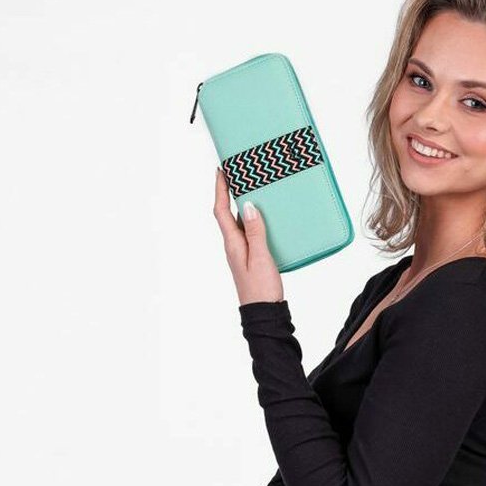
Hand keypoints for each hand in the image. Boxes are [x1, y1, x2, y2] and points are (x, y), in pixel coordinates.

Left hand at [213, 170, 283, 305]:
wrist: (264, 314)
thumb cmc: (261, 290)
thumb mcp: (260, 257)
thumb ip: (255, 231)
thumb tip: (247, 205)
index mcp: (233, 244)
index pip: (221, 211)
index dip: (220, 190)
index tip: (221, 171)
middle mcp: (234, 246)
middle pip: (228, 214)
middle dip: (230, 192)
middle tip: (238, 174)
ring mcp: (242, 252)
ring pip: (239, 223)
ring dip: (243, 205)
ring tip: (252, 189)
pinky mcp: (252, 258)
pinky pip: (250, 233)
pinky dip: (254, 221)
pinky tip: (265, 218)